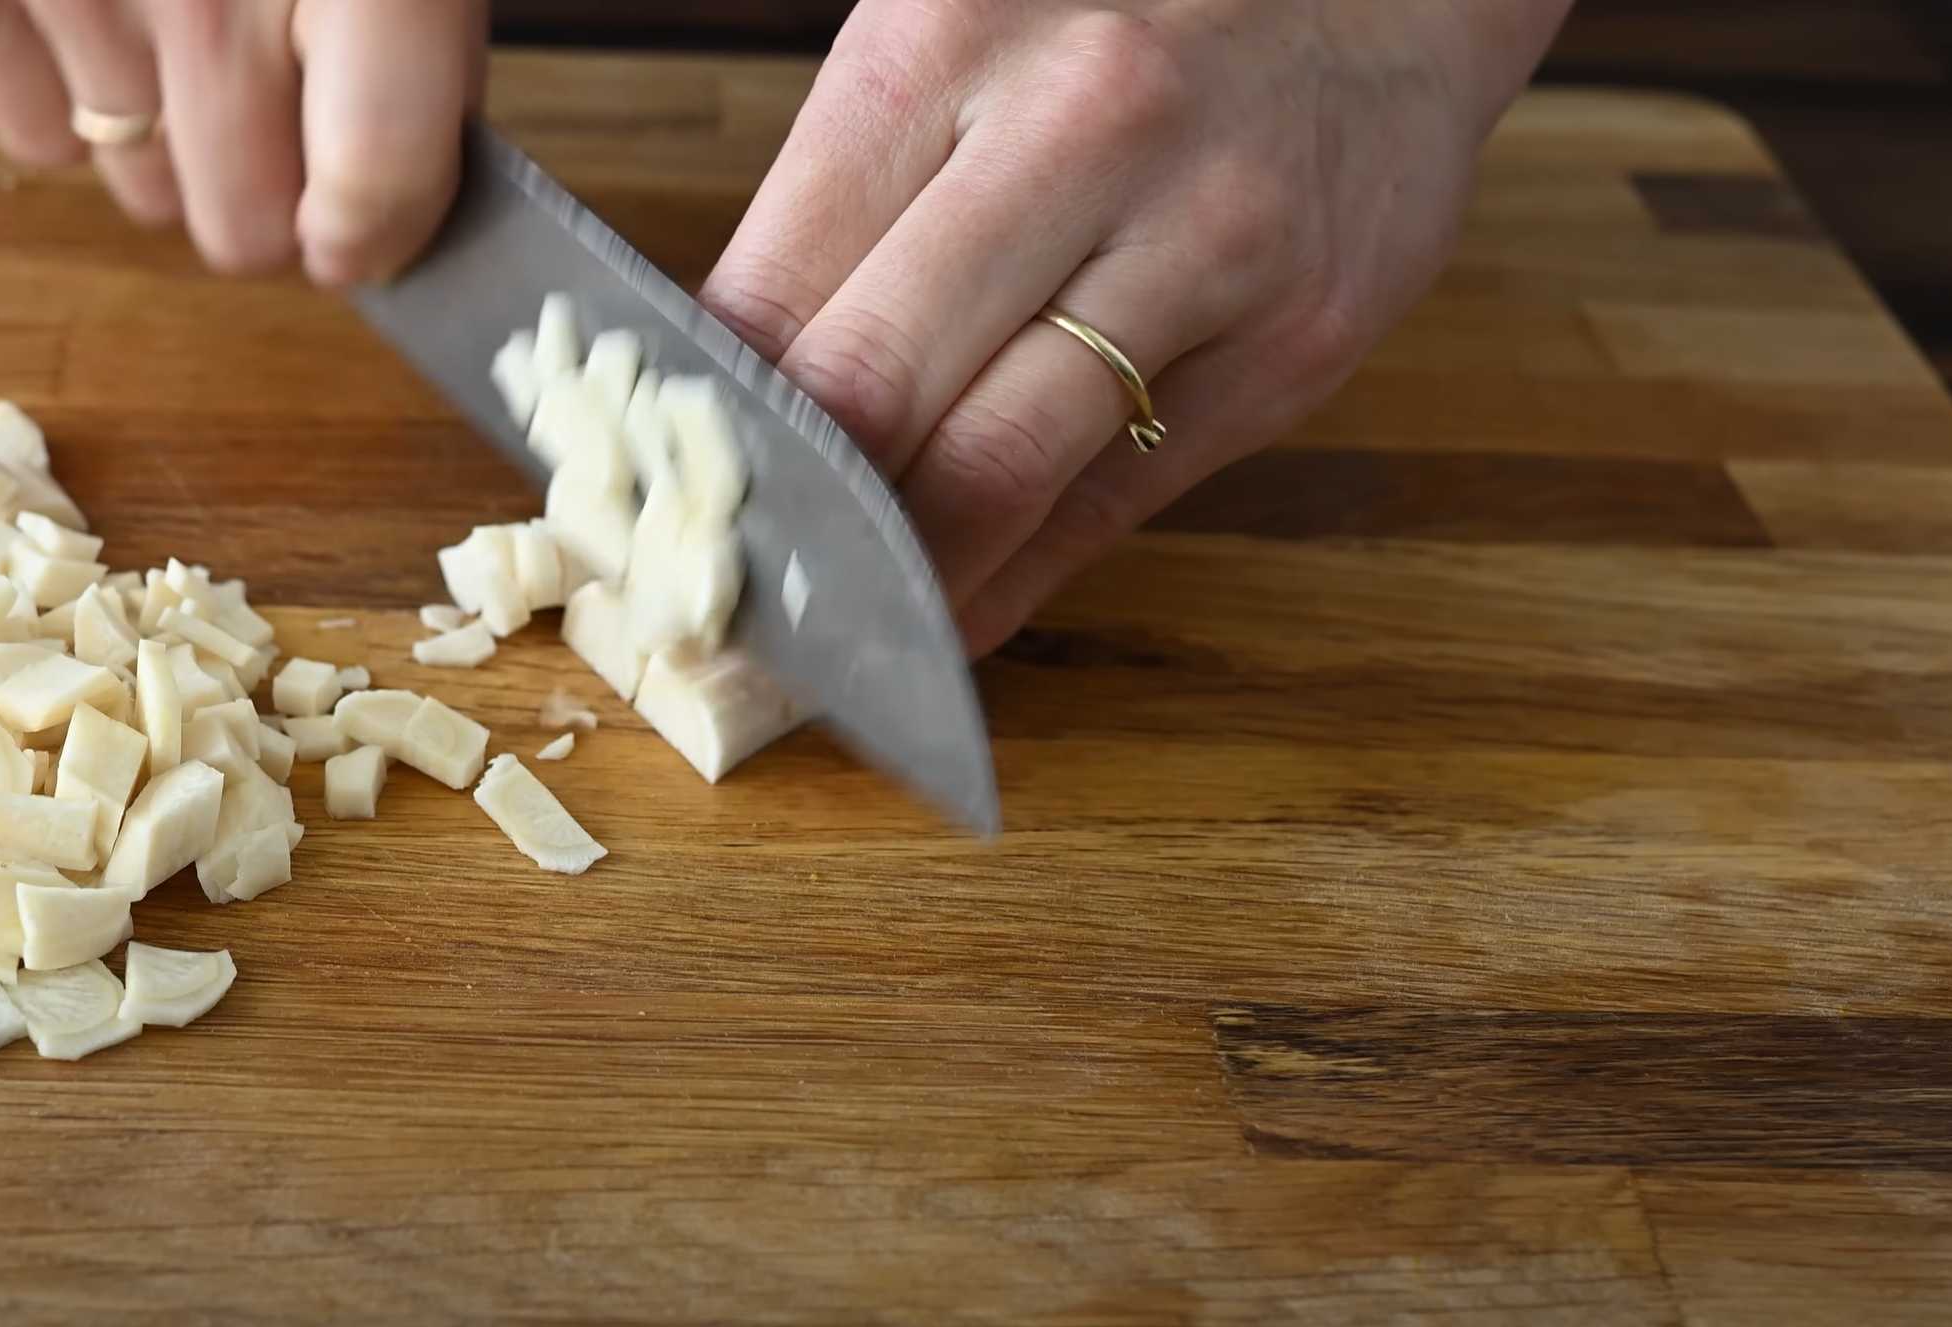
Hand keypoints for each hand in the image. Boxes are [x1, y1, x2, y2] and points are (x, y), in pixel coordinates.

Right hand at [0, 0, 486, 282]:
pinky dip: (50, 117)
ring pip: (139, 187)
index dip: (379, 233)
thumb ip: (411, 42)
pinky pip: (22, 125)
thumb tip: (398, 192)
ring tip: (183, 48)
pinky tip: (89, 60)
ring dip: (169, 152)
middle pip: (247, 229)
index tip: (366, 236)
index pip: (375, 183)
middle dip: (269, 202)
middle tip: (277, 125)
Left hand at [698, 0, 1571, 654]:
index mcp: (939, 46)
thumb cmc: (1132, 10)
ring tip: (830, 639)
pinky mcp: (1295, 336)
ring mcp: (1201, 239)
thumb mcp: (958, 38)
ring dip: (893, 584)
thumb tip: (726, 383)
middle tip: (721, 601)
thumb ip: (849, 196)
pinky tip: (954, 619)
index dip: (694, 430)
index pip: (769, 291)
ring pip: (995, 470)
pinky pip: (1116, 499)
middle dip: (779, 523)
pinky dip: (1016, 581)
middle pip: (870, 392)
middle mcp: (1073, 131)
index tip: (656, 513)